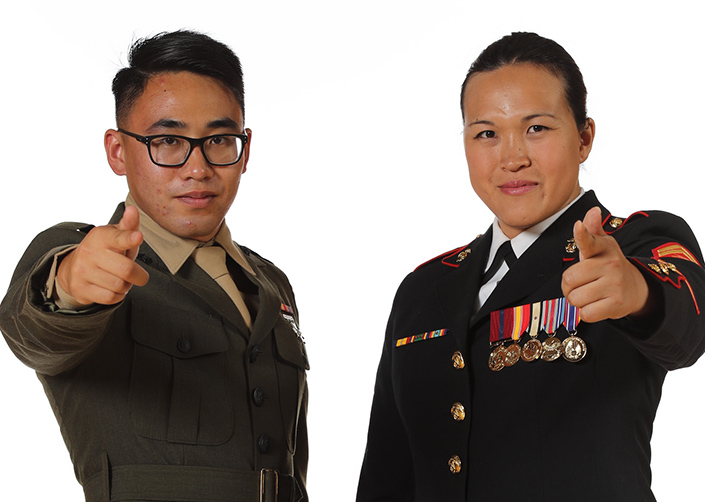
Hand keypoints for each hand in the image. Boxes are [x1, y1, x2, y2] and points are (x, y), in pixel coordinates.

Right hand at [56, 206, 148, 305]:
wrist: (74, 268)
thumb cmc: (105, 251)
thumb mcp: (117, 236)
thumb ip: (129, 226)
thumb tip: (133, 210)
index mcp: (101, 236)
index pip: (118, 237)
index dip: (129, 238)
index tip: (138, 237)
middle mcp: (89, 252)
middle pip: (126, 269)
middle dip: (139, 275)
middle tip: (138, 275)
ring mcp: (82, 271)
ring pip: (119, 285)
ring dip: (127, 286)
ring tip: (121, 279)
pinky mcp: (80, 288)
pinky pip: (110, 298)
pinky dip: (118, 295)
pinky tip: (113, 288)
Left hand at [561, 207, 650, 322]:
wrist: (635, 287)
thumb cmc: (608, 266)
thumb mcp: (601, 247)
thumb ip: (591, 231)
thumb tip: (592, 211)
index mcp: (602, 248)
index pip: (589, 240)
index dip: (582, 234)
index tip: (578, 227)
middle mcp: (610, 265)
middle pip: (568, 280)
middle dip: (569, 286)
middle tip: (582, 283)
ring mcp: (614, 284)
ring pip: (575, 298)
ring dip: (577, 300)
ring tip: (590, 294)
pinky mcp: (616, 304)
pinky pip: (586, 313)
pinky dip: (587, 312)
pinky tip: (596, 304)